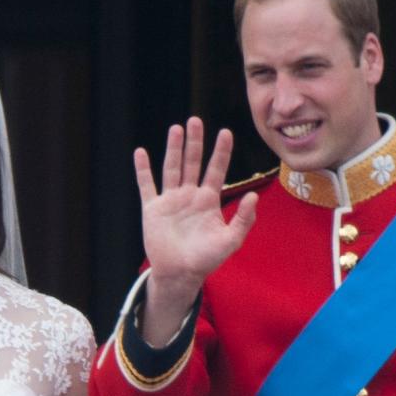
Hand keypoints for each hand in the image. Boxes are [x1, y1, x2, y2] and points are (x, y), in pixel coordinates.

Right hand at [135, 118, 256, 344]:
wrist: (180, 274)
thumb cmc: (206, 260)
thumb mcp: (230, 241)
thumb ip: (244, 219)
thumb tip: (254, 196)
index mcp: (208, 201)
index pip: (216, 170)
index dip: (221, 152)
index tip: (226, 133)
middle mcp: (189, 196)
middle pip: (193, 163)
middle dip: (195, 142)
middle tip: (196, 121)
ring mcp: (170, 201)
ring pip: (172, 168)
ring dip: (174, 149)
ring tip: (176, 128)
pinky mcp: (153, 210)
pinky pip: (147, 186)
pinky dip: (143, 170)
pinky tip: (141, 153)